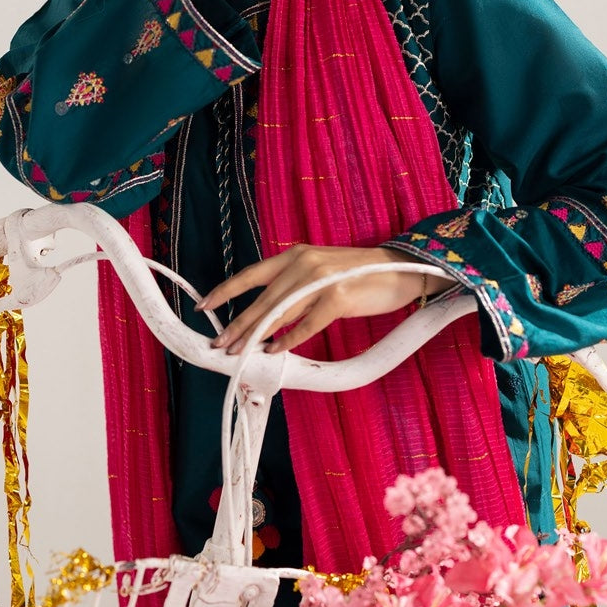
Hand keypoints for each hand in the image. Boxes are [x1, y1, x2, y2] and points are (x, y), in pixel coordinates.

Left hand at [197, 244, 447, 355]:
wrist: (402, 269)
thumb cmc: (360, 275)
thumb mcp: (321, 273)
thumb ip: (295, 288)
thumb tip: (268, 317)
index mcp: (296, 254)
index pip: (252, 274)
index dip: (226, 291)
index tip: (205, 306)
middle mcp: (304, 262)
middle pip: (261, 298)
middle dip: (237, 324)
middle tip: (219, 344)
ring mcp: (321, 278)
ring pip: (278, 312)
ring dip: (256, 335)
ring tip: (240, 351)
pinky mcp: (338, 297)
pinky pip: (306, 324)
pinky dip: (289, 339)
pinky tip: (276, 350)